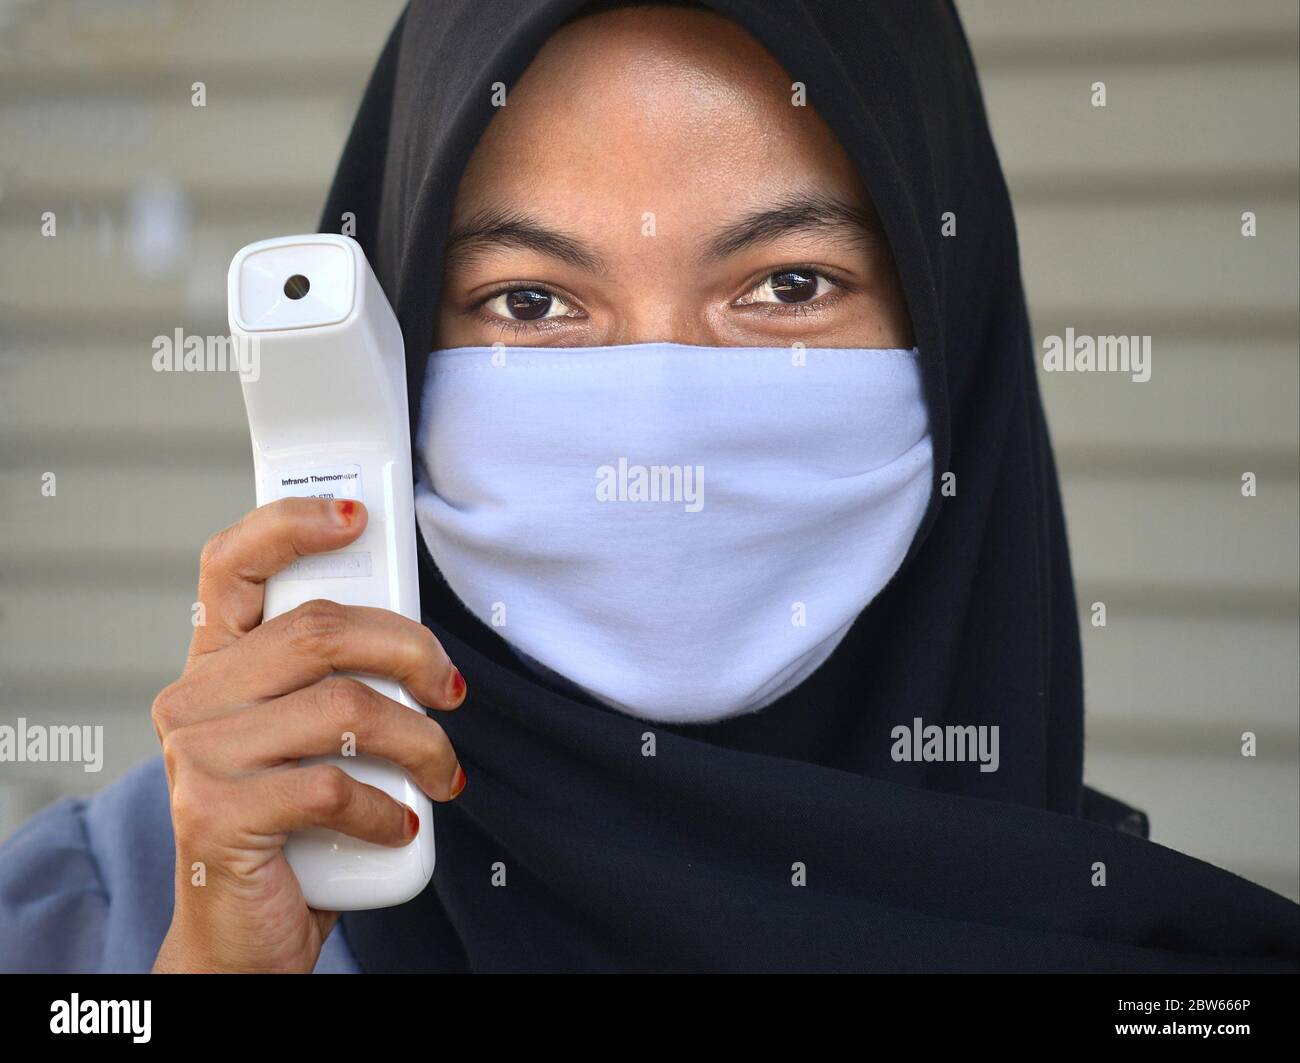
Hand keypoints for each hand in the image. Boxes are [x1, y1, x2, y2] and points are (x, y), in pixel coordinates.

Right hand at [150, 498, 465, 972]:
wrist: (246, 933)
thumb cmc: (292, 827)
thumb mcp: (310, 740)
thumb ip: (334, 682)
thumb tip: (415, 643)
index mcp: (216, 667)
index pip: (230, 565)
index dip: (291, 524)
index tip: (356, 515)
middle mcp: (194, 700)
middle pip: (319, 630)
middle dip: (412, 651)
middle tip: (451, 690)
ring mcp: (198, 755)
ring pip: (343, 708)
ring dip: (420, 742)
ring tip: (440, 773)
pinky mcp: (217, 813)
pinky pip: (333, 785)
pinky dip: (389, 806)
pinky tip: (400, 823)